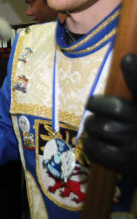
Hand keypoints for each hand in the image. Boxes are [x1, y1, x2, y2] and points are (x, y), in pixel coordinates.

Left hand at [83, 53, 136, 179]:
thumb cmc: (135, 132)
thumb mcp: (133, 106)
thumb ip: (131, 87)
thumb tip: (125, 60)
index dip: (135, 73)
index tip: (126, 59)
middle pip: (114, 108)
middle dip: (97, 106)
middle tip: (95, 107)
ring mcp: (135, 144)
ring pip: (100, 127)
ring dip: (93, 127)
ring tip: (99, 128)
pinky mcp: (125, 162)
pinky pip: (95, 148)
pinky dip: (91, 145)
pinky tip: (97, 144)